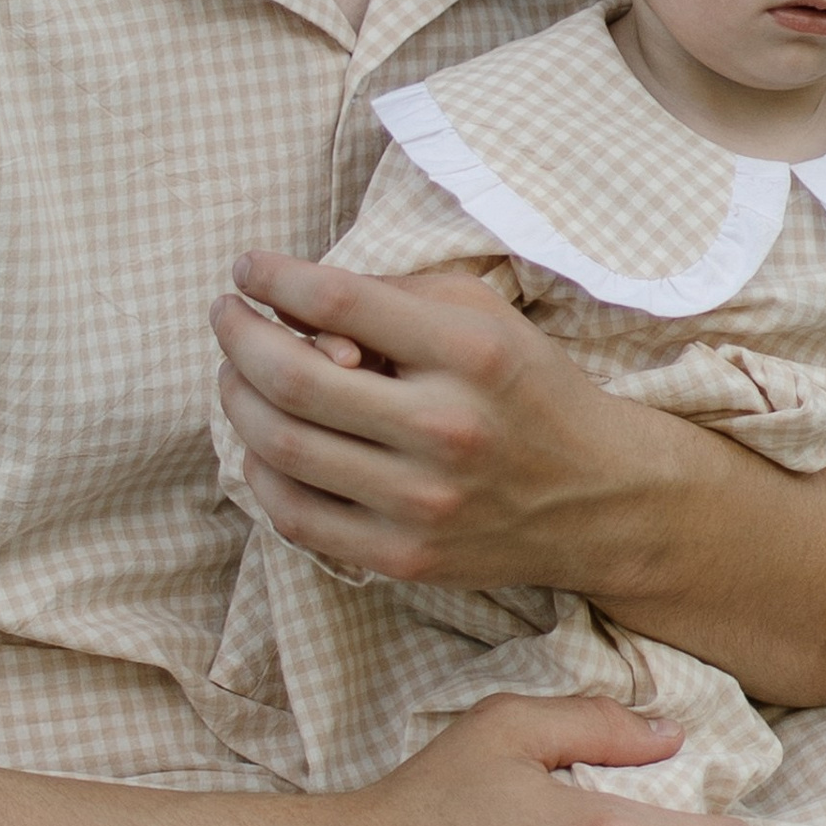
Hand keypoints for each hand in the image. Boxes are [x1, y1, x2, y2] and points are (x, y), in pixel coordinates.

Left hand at [215, 252, 639, 592]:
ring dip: (237, 398)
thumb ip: (389, 297)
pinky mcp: (403, 558)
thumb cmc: (528, 389)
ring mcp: (421, 503)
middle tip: (224, 314)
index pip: (338, 301)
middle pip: (293, 378)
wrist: (601, 498)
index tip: (247, 267)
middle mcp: (445, 428)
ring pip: (281, 447)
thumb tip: (286, 293)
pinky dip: (261, 470)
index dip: (273, 277)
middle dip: (237, 336)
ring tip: (235, 373)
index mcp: (469, 353)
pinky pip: (295, 515)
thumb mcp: (482, 315)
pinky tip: (264, 439)